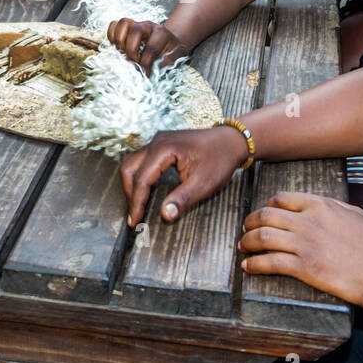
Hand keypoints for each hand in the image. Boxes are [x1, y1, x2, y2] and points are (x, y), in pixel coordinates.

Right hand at [105, 18, 189, 75]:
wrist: (171, 42)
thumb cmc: (171, 53)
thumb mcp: (173, 61)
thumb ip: (160, 67)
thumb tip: (143, 73)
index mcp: (162, 34)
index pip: (151, 48)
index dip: (146, 64)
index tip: (145, 74)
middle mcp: (149, 26)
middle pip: (135, 31)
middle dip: (132, 50)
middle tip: (134, 62)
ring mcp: (137, 24)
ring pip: (123, 23)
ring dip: (120, 40)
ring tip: (122, 52)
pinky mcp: (128, 27)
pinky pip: (114, 24)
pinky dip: (111, 35)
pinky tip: (117, 47)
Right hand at [118, 125, 249, 226]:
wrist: (232, 141)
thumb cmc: (220, 159)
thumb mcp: (204, 183)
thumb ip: (183, 199)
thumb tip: (165, 215)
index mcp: (164, 149)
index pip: (142, 178)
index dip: (136, 202)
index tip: (134, 221)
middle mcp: (157, 141)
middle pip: (130, 168)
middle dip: (130, 193)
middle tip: (135, 215)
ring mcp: (159, 140)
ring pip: (133, 162)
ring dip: (132, 184)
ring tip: (137, 205)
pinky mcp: (162, 144)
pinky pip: (142, 160)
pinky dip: (139, 176)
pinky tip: (146, 191)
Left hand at [239, 191, 362, 308]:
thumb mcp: (355, 214)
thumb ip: (332, 209)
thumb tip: (318, 208)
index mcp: (321, 205)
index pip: (281, 199)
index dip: (266, 206)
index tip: (261, 214)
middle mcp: (309, 221)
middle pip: (266, 215)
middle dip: (250, 222)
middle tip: (245, 230)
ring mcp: (305, 244)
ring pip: (262, 237)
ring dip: (247, 242)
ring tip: (243, 247)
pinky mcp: (304, 268)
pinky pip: (269, 263)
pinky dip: (254, 264)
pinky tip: (249, 267)